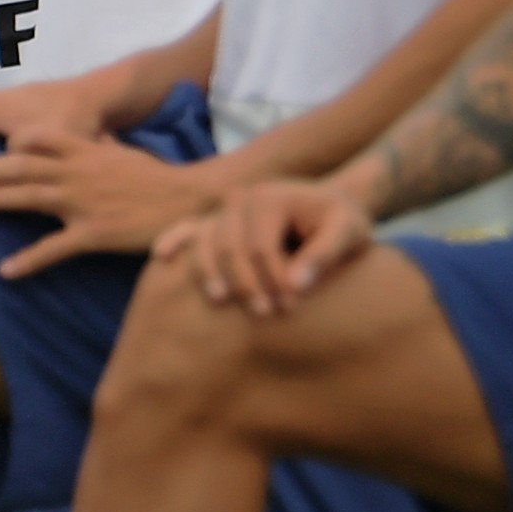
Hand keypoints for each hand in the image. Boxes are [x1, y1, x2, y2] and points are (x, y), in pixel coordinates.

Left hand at [0, 132, 220, 277]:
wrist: (189, 199)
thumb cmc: (157, 178)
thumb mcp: (123, 154)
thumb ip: (96, 148)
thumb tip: (85, 141)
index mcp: (85, 152)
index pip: (36, 143)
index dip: (3, 149)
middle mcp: (79, 173)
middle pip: (22, 168)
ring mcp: (84, 203)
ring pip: (30, 198)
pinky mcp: (95, 234)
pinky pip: (54, 248)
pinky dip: (28, 259)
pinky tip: (5, 269)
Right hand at [151, 179, 372, 316]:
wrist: (331, 206)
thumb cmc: (342, 222)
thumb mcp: (349, 232)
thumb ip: (325, 255)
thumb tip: (296, 285)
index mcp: (271, 197)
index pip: (261, 246)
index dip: (273, 279)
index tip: (291, 306)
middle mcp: (242, 198)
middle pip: (229, 246)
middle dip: (245, 283)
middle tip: (265, 314)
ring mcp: (226, 209)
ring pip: (206, 243)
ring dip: (212, 273)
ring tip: (222, 301)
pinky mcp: (218, 220)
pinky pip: (190, 228)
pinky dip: (175, 239)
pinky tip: (164, 257)